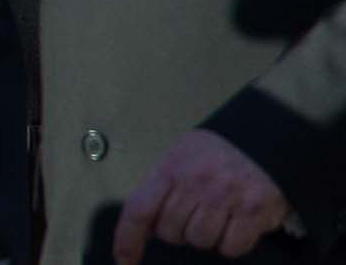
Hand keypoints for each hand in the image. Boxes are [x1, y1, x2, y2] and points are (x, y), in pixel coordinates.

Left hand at [112, 130, 289, 263]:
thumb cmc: (217, 151)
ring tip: (216, 214)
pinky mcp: (254, 212)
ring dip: (205, 236)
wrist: (265, 139)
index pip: (139, 209)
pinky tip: (236, 222)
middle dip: (176, 230)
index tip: (124, 260)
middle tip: (192, 213)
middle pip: (170, 232)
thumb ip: (161, 186)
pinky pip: (231, 247)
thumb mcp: (180, 155)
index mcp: (171, 167)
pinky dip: (232, 242)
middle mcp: (195, 183)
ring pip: (199, 241)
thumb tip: (144, 226)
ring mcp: (225, 198)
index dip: (128, 239)